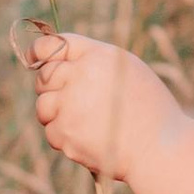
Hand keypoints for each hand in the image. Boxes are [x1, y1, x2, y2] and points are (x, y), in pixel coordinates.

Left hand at [27, 27, 181, 183]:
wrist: (159, 148)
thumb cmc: (149, 108)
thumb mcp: (128, 70)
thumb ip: (93, 62)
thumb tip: (58, 62)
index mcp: (97, 57)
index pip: (54, 45)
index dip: (40, 51)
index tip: (35, 58)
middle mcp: (80, 77)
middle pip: (45, 77)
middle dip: (51, 88)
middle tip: (72, 100)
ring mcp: (70, 106)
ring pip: (43, 106)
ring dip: (55, 114)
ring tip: (82, 121)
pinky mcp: (66, 134)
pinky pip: (51, 132)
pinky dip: (65, 137)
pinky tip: (88, 139)